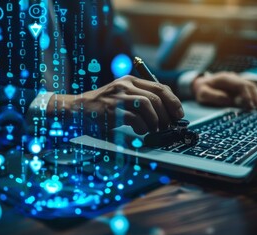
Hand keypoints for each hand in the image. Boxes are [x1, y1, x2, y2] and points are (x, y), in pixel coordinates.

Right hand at [47, 75, 183, 134]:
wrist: (78, 109)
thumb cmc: (103, 106)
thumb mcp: (123, 96)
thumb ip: (142, 99)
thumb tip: (167, 113)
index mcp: (131, 80)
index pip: (160, 87)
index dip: (173, 101)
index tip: (179, 114)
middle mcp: (126, 85)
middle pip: (156, 96)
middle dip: (167, 113)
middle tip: (168, 126)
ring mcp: (118, 96)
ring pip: (147, 105)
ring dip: (155, 121)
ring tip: (154, 129)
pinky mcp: (112, 110)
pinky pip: (135, 118)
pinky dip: (142, 127)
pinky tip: (140, 131)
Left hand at [192, 71, 256, 110]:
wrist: (200, 83)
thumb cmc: (201, 89)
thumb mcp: (202, 93)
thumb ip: (214, 96)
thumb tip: (229, 100)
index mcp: (225, 78)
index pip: (241, 85)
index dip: (247, 95)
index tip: (250, 106)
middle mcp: (233, 78)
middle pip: (250, 85)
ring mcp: (237, 82)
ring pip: (252, 88)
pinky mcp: (239, 88)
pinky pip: (249, 92)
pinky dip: (255, 99)